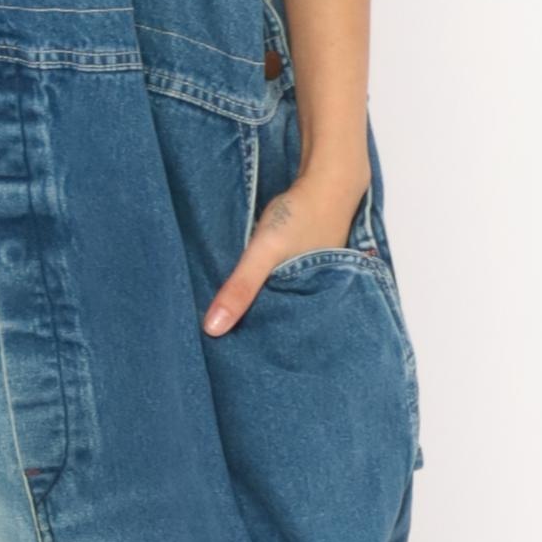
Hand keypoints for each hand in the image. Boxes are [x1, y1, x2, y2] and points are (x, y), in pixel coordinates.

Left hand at [200, 147, 370, 334]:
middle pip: (282, 325)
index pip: (282, 340)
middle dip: (258, 334)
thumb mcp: (265, 252)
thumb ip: (241, 287)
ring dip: (263, 312)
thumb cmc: (301, 215)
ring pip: (284, 305)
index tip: (229, 362)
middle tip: (224, 352)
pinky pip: (286, 287)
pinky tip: (253, 293)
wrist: (328, 179)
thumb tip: (213, 329)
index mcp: (312, 304)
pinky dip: (270, 292)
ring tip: (232, 328)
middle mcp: (316, 297)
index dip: (258, 349)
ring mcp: (315, 280)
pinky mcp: (308, 265)